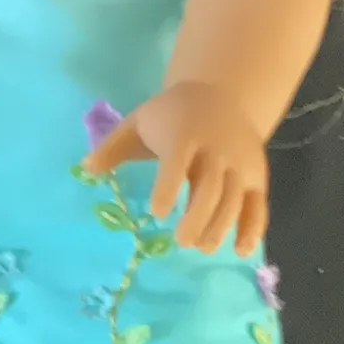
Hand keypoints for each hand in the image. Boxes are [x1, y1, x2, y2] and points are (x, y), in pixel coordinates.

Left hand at [84, 83, 267, 254]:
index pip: (178, 160)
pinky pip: (258, 204)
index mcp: (184, 133)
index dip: (169, 186)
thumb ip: (113, 148)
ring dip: (221, 226)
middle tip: (180, 241)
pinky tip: (241, 250)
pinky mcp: (256, 176)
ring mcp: (240, 163)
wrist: (221, 93)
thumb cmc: (171, 115)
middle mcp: (216, 149)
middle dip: (198, 216)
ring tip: (203, 247)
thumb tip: (84, 170)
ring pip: (235, 198)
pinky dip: (253, 228)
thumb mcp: (139, 122)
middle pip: (211, 186)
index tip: (157, 212)